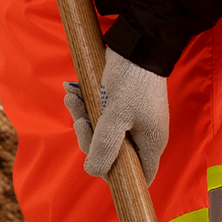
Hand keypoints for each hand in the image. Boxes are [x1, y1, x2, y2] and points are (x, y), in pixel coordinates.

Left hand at [63, 49, 169, 180]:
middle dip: (90, 138)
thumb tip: (94, 171)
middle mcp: (143, 135)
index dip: (118, 177)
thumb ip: (105, 147)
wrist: (136, 44)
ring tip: (71, 99)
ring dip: (83, 117)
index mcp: (150, 143)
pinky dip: (86, 105)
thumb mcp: (115, 117)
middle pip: (113, 153)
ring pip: (103, 132)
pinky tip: (73, 92)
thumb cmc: (131, 81)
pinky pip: (101, 114)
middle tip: (80, 121)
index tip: (96, 163)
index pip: (140, 176)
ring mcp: (133, 120)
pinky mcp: (122, 106)